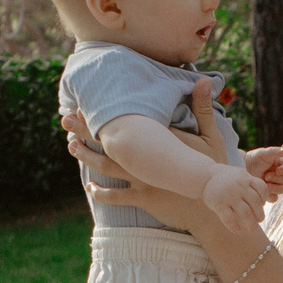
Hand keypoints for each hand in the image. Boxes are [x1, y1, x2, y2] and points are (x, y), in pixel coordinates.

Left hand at [66, 111, 204, 230]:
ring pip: (107, 167)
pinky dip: (102, 193)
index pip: (126, 123)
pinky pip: (117, 197)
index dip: (104, 114)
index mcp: (160, 140)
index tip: (86, 104)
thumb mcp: (212, 135)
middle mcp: (147, 159)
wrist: (217, 202)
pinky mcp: (145, 198)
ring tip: (71, 146)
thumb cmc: (215, 167)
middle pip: (109, 142)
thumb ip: (202, 108)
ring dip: (87, 157)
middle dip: (85, 130)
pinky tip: (90, 187)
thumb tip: (204, 80)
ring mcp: (144, 179)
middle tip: (65, 119)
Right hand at [200, 165, 270, 233]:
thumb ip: (251, 185)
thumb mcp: (240, 175)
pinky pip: (229, 218)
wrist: (205, 176)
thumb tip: (263, 204)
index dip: (264, 198)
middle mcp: (239, 186)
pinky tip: (237, 231)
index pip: (262, 188)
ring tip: (252, 229)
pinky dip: (234, 226)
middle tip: (260, 220)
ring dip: (250, 223)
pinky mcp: (219, 204)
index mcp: (246, 178)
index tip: (262, 204)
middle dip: (259, 213)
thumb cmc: (226, 178)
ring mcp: (229, 195)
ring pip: (245, 212)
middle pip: (255, 202)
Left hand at [244, 145, 282, 196]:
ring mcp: (275, 184)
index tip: (277, 170)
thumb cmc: (252, 159)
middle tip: (266, 176)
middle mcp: (279, 174)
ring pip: (282, 189)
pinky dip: (271, 195)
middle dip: (277, 178)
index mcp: (280, 163)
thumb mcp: (263, 154)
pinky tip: (264, 191)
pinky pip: (275, 198)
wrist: (242, 170)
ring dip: (275, 187)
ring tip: (265, 183)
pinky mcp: (269, 193)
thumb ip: (274, 151)